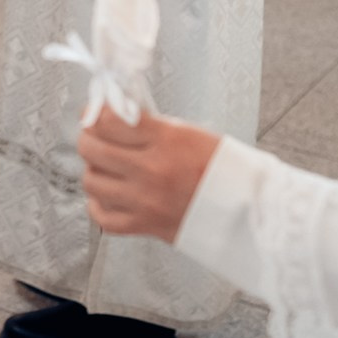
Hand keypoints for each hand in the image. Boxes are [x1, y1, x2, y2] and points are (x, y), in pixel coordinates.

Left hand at [77, 108, 221, 243]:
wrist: (249, 210)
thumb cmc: (224, 168)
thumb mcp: (190, 133)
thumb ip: (151, 126)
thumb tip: (115, 117)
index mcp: (166, 141)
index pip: (108, 120)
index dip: (95, 112)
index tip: (96, 111)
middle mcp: (151, 171)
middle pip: (92, 149)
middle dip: (88, 138)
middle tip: (94, 136)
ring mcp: (145, 201)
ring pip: (92, 182)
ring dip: (94, 170)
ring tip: (105, 166)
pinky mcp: (146, 226)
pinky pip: (103, 218)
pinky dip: (99, 204)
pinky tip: (108, 194)